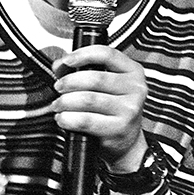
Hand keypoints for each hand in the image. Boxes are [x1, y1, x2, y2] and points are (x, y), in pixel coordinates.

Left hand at [52, 45, 148, 172]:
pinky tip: (64, 118)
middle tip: (58, 87)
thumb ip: (83, 69)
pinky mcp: (119, 128)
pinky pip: (86, 120)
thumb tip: (59, 65)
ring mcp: (129, 109)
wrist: (126, 139)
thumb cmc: (113, 108)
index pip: (107, 54)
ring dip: (65, 101)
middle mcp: (135, 88)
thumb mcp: (105, 84)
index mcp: (133, 71)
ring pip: (88, 99)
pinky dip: (68, 119)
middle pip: (94, 78)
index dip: (83, 55)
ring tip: (58, 104)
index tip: (67, 61)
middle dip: (69, 82)